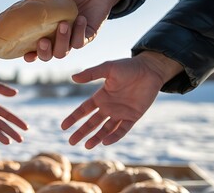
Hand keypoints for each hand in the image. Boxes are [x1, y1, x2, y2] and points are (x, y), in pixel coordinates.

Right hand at [23, 0, 123, 61]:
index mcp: (46, 29)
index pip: (34, 47)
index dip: (30, 54)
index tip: (26, 55)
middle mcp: (57, 38)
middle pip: (47, 56)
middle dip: (44, 52)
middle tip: (43, 40)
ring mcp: (72, 39)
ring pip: (63, 52)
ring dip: (62, 40)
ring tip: (64, 24)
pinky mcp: (87, 37)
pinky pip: (80, 42)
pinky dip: (79, 32)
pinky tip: (80, 18)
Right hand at [61, 52, 182, 148]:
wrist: (150, 70)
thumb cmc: (128, 67)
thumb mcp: (108, 68)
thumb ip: (91, 74)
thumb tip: (73, 78)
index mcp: (101, 96)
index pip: (84, 110)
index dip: (73, 118)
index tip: (63, 126)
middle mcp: (109, 107)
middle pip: (92, 123)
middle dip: (81, 132)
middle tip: (71, 142)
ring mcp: (121, 113)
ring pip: (106, 129)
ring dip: (96, 138)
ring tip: (87, 146)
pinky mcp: (133, 116)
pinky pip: (122, 129)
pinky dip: (114, 136)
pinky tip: (106, 141)